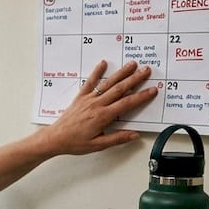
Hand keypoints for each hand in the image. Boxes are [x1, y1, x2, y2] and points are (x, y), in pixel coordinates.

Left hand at [35, 59, 157, 155]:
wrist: (55, 138)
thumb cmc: (75, 142)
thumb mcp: (98, 145)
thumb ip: (117, 139)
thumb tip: (135, 135)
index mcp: (103, 116)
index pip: (127, 104)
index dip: (141, 96)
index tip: (152, 90)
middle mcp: (97, 104)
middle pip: (120, 89)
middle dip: (135, 79)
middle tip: (147, 71)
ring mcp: (88, 99)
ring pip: (108, 83)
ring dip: (121, 73)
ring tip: (132, 64)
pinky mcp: (80, 97)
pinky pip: (89, 82)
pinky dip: (96, 72)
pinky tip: (103, 63)